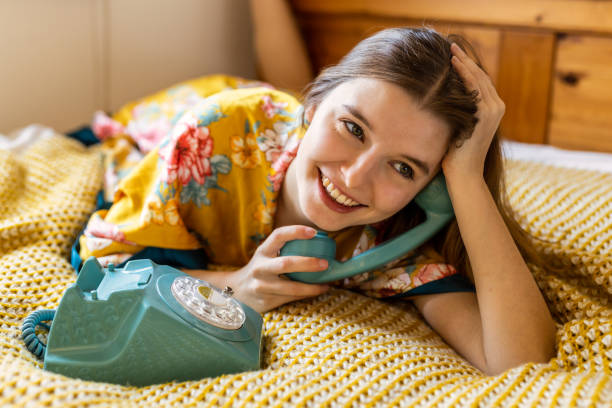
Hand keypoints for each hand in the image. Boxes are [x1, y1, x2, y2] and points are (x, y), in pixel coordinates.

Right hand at [227, 225, 329, 312]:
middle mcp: (260, 268)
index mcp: (262, 251)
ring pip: (291, 287)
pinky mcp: (267, 301)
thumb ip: (285, 250)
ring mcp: (262, 286)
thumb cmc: (261, 269)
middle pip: (286, 264)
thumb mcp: (266, 256)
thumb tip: (320, 244)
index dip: (295, 231)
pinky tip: (318, 290)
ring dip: (312, 286)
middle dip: (308, 263)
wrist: (237, 292)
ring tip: (327, 283)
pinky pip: (291, 298)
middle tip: (325, 263)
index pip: (278, 236)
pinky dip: (307, 294)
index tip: (313, 232)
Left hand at [442, 42, 504, 178]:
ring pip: (479, 78)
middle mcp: (497, 107)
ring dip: (464, 63)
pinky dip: (465, 74)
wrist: (464, 173)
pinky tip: (453, 65)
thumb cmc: (456, 154)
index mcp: (492, 110)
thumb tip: (442, 97)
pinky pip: (475, 87)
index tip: (454, 56)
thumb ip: (459, 111)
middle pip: (481, 76)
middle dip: (465, 60)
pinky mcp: (486, 114)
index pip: (480, 82)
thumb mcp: (459, 126)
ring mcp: (493, 110)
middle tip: (451, 47)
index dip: (468, 67)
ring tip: (451, 51)